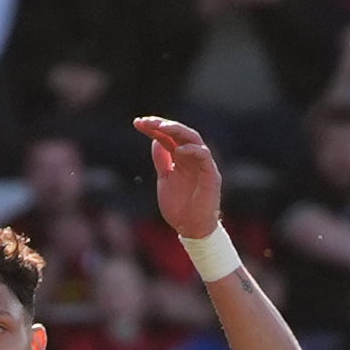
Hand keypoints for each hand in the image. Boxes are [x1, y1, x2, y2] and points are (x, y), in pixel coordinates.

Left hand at [139, 115, 224, 240]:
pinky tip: (177, 150)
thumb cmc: (179, 206)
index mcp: (180, 157)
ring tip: (161, 127)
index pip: (167, 136)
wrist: (191, 228)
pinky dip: (192, 150)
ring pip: (193, 138)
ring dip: (177, 130)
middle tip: (147, 121)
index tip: (137, 123)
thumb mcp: (165, 179)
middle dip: (163, 124)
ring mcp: (202, 164)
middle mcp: (192, 156)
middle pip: (179, 133)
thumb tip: (155, 140)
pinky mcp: (211, 174)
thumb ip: (162, 160)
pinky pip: (204, 156)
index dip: (153, 128)